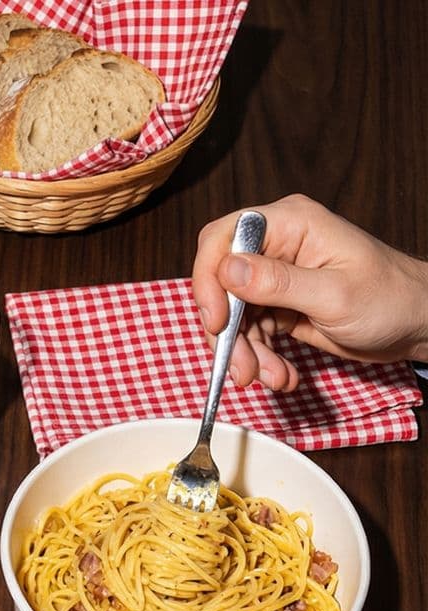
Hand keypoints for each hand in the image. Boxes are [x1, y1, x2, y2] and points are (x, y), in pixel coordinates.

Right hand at [190, 194, 427, 389]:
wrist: (414, 324)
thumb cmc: (390, 299)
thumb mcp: (333, 294)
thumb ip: (277, 282)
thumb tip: (227, 269)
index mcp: (290, 225)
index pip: (223, 238)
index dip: (209, 280)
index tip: (218, 322)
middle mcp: (277, 246)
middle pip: (221, 284)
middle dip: (227, 332)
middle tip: (242, 368)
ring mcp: (276, 277)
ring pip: (233, 317)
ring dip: (245, 354)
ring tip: (273, 377)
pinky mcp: (279, 305)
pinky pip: (250, 334)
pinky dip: (259, 359)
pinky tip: (281, 374)